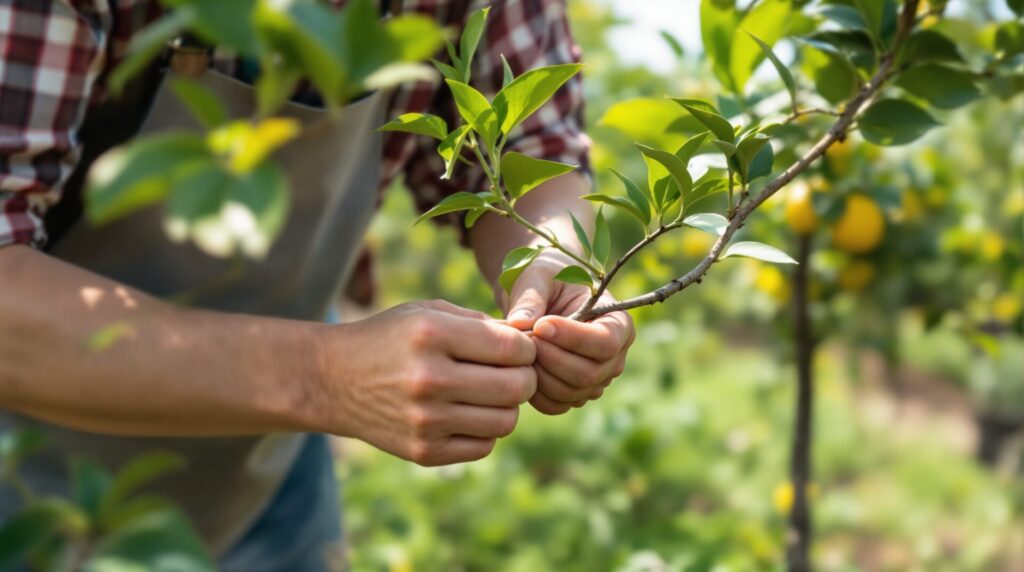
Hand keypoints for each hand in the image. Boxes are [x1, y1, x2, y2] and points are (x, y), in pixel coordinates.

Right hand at [318, 300, 535, 464]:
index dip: (526, 347)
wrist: (333, 379)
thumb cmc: (391, 338)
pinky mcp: (423, 451)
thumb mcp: (429, 311)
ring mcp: (426, 420)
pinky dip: (486, 430)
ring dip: (507, 406)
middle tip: (513, 372)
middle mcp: (429, 379)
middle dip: (525, 377)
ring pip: (506, 420)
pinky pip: (484, 445)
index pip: (513, 347)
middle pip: (516, 387)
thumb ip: (481, 323)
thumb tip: (533, 343)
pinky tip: (469, 412)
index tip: (517, 347)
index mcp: (432, 334)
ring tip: (489, 391)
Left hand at [503, 252, 634, 414]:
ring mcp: (596, 381)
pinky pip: (555, 405)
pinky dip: (534, 391)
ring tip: (522, 348)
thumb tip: (518, 324)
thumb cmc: (547, 278)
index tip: (541, 325)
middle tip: (524, 338)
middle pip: (589, 373)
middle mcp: (615, 358)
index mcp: (619, 323)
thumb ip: (531, 296)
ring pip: (571, 392)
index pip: (606, 342)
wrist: (540, 295)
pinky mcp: (573, 395)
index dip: (573, 338)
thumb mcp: (539, 275)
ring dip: (540, 374)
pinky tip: (522, 366)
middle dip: (551, 357)